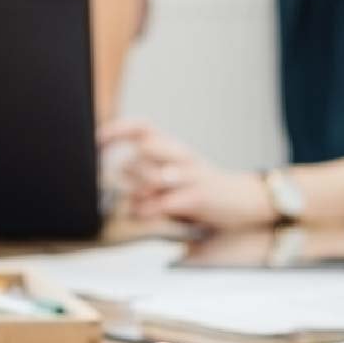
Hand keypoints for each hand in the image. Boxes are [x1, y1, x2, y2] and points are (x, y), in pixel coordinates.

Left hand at [102, 120, 279, 229]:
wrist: (247, 200)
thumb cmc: (205, 189)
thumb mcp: (177, 176)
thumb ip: (149, 173)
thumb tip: (117, 174)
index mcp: (174, 148)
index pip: (143, 127)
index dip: (118, 129)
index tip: (96, 140)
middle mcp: (181, 155)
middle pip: (144, 149)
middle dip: (128, 170)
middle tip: (127, 187)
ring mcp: (191, 174)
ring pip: (153, 174)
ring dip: (138, 191)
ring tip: (134, 203)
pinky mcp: (199, 195)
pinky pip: (165, 201)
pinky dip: (149, 210)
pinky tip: (144, 215)